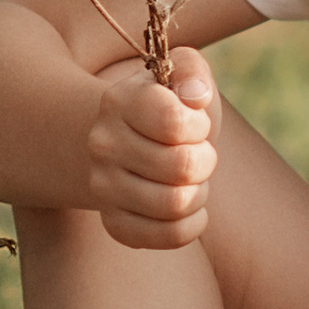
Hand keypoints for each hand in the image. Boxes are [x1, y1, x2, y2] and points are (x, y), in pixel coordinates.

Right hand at [85, 53, 217, 252]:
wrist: (129, 140)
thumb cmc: (168, 104)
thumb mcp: (181, 72)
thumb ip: (192, 71)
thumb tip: (195, 97)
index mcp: (119, 101)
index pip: (175, 122)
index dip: (199, 125)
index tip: (195, 124)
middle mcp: (102, 145)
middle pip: (182, 167)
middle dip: (206, 160)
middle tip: (199, 153)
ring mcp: (103, 187)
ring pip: (176, 204)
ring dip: (199, 192)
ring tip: (191, 179)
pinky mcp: (114, 223)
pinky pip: (168, 236)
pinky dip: (192, 225)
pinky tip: (191, 209)